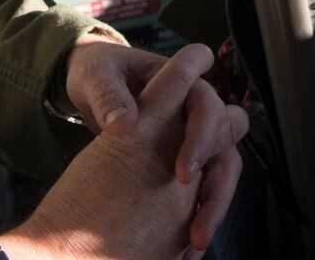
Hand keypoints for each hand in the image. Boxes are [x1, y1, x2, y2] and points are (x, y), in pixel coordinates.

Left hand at [61, 35, 246, 255]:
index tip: (183, 172)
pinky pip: (201, 186)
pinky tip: (185, 246)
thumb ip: (107, 96)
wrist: (89, 81)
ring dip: (213, 203)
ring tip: (195, 240)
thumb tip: (126, 124)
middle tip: (193, 210)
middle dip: (216, 176)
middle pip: (226, 139)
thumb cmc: (96, 72)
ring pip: (220, 168)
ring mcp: (188, 134)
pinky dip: (198, 212)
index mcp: (178, 80)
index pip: (206, 103)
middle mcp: (191, 108)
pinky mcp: (179, 157)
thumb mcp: (95, 75)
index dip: (202, 135)